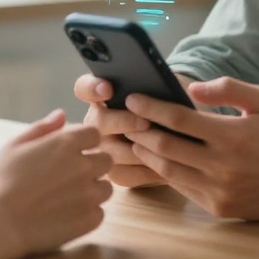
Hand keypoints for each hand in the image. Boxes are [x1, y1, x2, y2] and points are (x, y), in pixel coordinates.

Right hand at [0, 109, 113, 258]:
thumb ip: (42, 128)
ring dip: (92, 190)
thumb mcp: (13, 146)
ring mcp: (89, 194)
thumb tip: (62, 115)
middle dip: (92, 164)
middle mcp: (83, 166)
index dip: (84, 142)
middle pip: (105, 159)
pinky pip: (99, 213)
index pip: (94, 133)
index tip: (71, 152)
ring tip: (67, 198)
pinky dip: (87, 214)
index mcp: (66, 144)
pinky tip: (66, 215)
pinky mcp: (89, 220)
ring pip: (106, 187)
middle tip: (69, 176)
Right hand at [73, 73, 163, 187]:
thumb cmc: (165, 107)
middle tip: (146, 122)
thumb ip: (161, 84)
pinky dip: (143, 171)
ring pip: (111, 152)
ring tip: (163, 146)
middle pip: (99, 123)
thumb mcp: (164, 91)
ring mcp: (100, 150)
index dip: (93, 88)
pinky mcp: (112, 172)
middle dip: (124, 122)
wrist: (172, 139)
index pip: (86, 88)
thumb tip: (169, 83)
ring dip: (138, 149)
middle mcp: (95, 124)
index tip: (108, 89)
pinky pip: (122, 174)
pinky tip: (163, 165)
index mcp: (102, 98)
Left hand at [123, 77, 258, 219]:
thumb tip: (191, 88)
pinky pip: (184, 188)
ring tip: (135, 139)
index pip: (178, 119)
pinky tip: (160, 161)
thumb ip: (228, 89)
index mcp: (232, 135)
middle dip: (140, 130)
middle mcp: (223, 165)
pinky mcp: (220, 208)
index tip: (133, 98)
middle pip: (165, 146)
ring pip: (169, 170)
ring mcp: (220, 190)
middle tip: (126, 119)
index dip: (151, 107)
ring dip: (148, 154)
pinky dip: (167, 173)